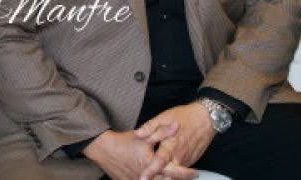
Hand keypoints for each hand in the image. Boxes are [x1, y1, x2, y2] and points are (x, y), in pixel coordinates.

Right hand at [83, 127, 199, 179]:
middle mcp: (146, 178)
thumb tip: (177, 126)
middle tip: (188, 176)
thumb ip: (163, 131)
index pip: (173, 172)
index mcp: (151, 164)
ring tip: (175, 177)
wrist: (106, 150)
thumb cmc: (125, 143)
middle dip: (178, 179)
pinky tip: (159, 178)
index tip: (195, 172)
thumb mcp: (145, 136)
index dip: (186, 173)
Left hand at [134, 102, 215, 179]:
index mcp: (171, 144)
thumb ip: (151, 127)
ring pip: (174, 174)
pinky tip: (166, 172)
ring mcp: (185, 160)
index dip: (151, 170)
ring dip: (165, 177)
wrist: (206, 119)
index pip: (159, 160)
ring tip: (156, 178)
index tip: (143, 177)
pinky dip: (173, 174)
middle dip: (157, 178)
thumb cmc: (185, 116)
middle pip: (168, 173)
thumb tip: (138, 133)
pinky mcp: (190, 161)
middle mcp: (179, 155)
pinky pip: (180, 171)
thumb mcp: (165, 117)